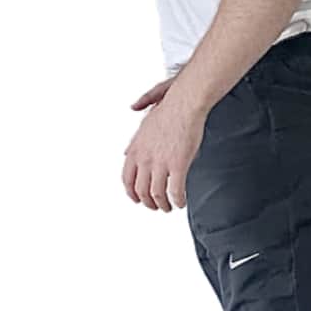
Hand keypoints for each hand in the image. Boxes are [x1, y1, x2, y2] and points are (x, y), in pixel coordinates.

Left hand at [123, 83, 206, 210]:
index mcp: (135, 149)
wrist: (185, 102)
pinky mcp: (178, 164)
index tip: (137, 199)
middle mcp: (144, 158)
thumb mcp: (143, 127)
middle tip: (155, 207)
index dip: (131, 193)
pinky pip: (175, 191)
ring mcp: (160, 162)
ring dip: (162, 205)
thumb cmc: (168, 110)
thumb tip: (125, 153)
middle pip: (140, 190)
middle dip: (147, 202)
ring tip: (169, 208)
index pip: (126, 179)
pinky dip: (178, 200)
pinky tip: (181, 202)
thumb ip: (134, 143)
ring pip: (156, 194)